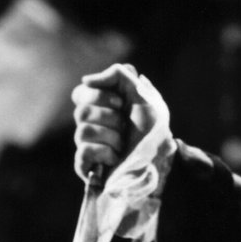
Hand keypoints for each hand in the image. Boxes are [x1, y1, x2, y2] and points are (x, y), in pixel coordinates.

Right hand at [70, 63, 169, 181]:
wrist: (161, 158)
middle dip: (110, 118)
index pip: (80, 93)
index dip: (100, 96)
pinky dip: (105, 153)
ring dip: (112, 137)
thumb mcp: (141, 93)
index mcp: (98, 107)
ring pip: (83, 132)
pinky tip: (115, 158)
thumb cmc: (152, 127)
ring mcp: (86, 146)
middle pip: (81, 112)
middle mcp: (89, 124)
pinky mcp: (85, 166)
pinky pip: (84, 152)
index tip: (120, 103)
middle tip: (125, 126)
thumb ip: (117, 75)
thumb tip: (85, 80)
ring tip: (123, 145)